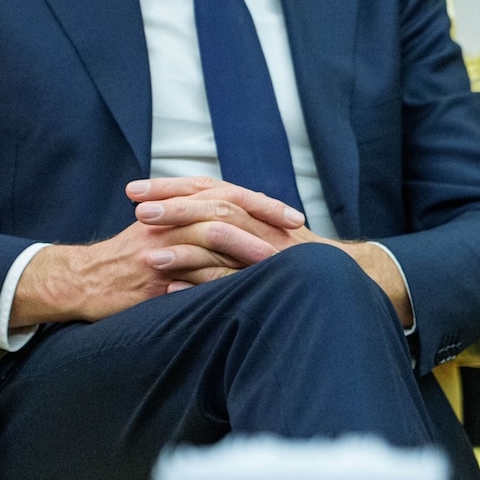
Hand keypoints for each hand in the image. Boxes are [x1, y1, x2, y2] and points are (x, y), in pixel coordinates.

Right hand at [9, 177, 304, 327]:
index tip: (294, 216)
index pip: (226, 195)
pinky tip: (244, 283)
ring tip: (279, 257)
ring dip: (248, 245)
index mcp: (175, 209)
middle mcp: (170, 220)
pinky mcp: (152, 272)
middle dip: (264, 216)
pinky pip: (189, 270)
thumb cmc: (127, 262)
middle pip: (225, 207)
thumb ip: (196, 229)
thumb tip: (240, 230)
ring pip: (211, 234)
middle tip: (297, 227)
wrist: (81, 281)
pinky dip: (219, 274)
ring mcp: (162, 244)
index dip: (262, 204)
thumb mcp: (163, 236)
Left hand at [128, 178, 413, 325]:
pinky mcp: (270, 277)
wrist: (346, 277)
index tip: (134, 191)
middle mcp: (261, 223)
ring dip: (184, 247)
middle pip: (214, 205)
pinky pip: (232, 281)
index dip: (171, 187)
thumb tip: (186, 213)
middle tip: (136, 208)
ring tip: (148, 255)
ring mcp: (267, 250)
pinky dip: (201, 285)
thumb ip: (229, 222)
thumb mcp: (261, 231)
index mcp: (253, 210)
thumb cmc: (296, 258)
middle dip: (173, 206)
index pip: (208, 189)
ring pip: (223, 239)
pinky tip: (171, 292)